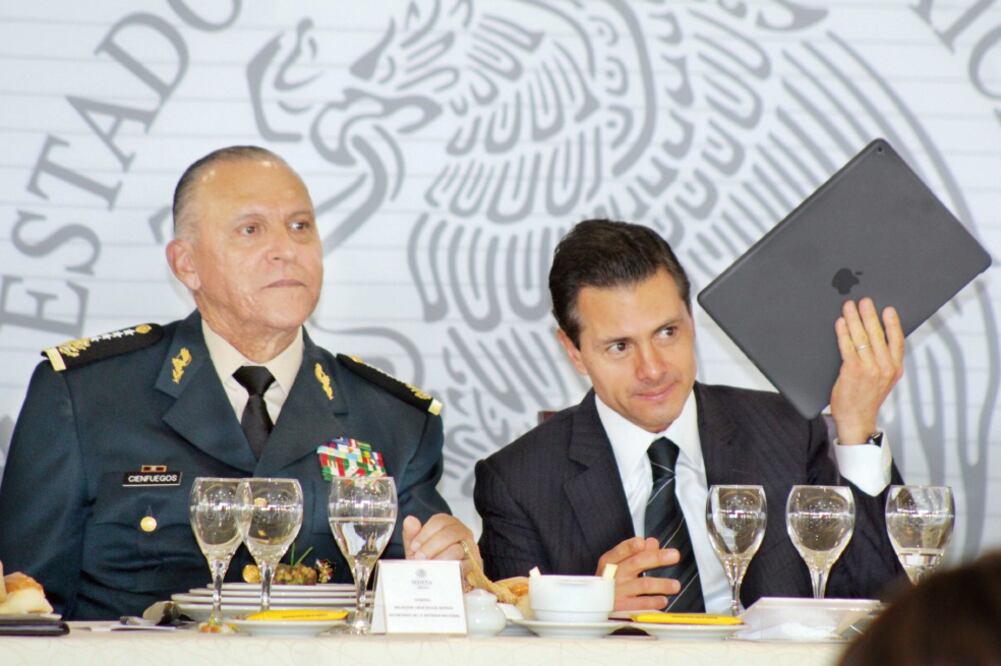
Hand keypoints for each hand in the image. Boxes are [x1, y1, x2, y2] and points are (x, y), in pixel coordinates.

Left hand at [403, 514, 481, 578]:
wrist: (440, 583)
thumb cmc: (430, 562)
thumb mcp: (417, 549)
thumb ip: (412, 535)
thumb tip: (409, 520)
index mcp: (448, 524)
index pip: (440, 521)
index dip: (425, 533)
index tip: (414, 546)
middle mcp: (462, 533)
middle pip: (449, 533)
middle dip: (431, 546)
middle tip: (419, 558)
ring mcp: (471, 548)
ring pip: (456, 549)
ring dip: (439, 559)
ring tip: (429, 567)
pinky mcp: (475, 565)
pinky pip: (464, 566)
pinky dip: (450, 571)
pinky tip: (441, 574)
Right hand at [595, 536, 680, 610]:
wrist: (593, 606)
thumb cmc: (609, 581)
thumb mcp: (616, 564)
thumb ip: (635, 552)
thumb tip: (652, 543)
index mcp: (610, 562)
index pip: (621, 550)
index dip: (632, 546)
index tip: (644, 542)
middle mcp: (613, 576)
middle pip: (636, 563)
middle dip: (657, 558)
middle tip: (674, 555)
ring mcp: (618, 592)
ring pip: (643, 585)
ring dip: (662, 584)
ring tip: (675, 585)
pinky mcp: (623, 608)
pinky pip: (642, 604)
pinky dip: (654, 602)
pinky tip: (663, 600)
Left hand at [830, 298, 904, 443]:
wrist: (856, 420)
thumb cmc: (866, 399)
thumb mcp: (883, 380)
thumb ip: (883, 362)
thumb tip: (876, 338)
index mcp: (895, 369)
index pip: (897, 341)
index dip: (892, 323)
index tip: (888, 310)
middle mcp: (884, 368)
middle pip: (877, 335)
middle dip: (869, 315)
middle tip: (865, 301)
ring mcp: (869, 369)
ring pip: (861, 338)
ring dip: (854, 319)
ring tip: (849, 307)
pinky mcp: (852, 370)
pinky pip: (847, 346)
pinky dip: (843, 333)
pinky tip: (840, 323)